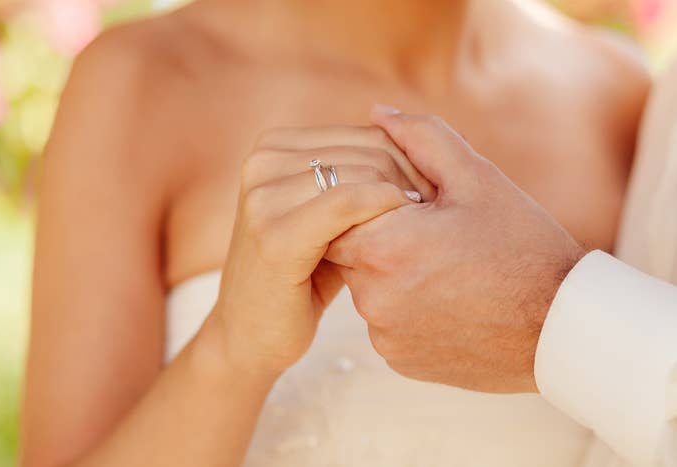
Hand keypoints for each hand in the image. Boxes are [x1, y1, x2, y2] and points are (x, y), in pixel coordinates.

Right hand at [202, 125, 434, 379]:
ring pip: (363, 173)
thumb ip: (354, 180)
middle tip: (436, 217)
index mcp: (274, 147)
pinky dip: (384, 211)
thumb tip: (414, 145)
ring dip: (403, 199)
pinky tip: (403, 234)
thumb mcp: (327, 217)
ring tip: (423, 230)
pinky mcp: (273, 234)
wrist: (249, 335)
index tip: (435, 197)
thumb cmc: (301, 276)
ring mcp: (263, 196)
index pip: (366, 135)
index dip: (412, 164)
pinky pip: (347, 203)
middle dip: (413, 181)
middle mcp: (263, 161)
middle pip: (369, 151)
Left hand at [326, 106, 585, 392]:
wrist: (559, 326)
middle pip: (347, 251)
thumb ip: (421, 139)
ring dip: (390, 273)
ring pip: (365, 289)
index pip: (338, 212)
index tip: (403, 205)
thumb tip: (377, 113)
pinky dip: (403, 308)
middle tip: (426, 235)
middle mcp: (374, 297)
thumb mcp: (476, 179)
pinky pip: (384, 323)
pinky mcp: (398, 359)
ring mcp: (385, 334)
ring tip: (442, 268)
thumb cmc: (521, 246)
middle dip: (378, 236)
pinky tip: (445, 299)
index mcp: (384, 246)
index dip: (368, 202)